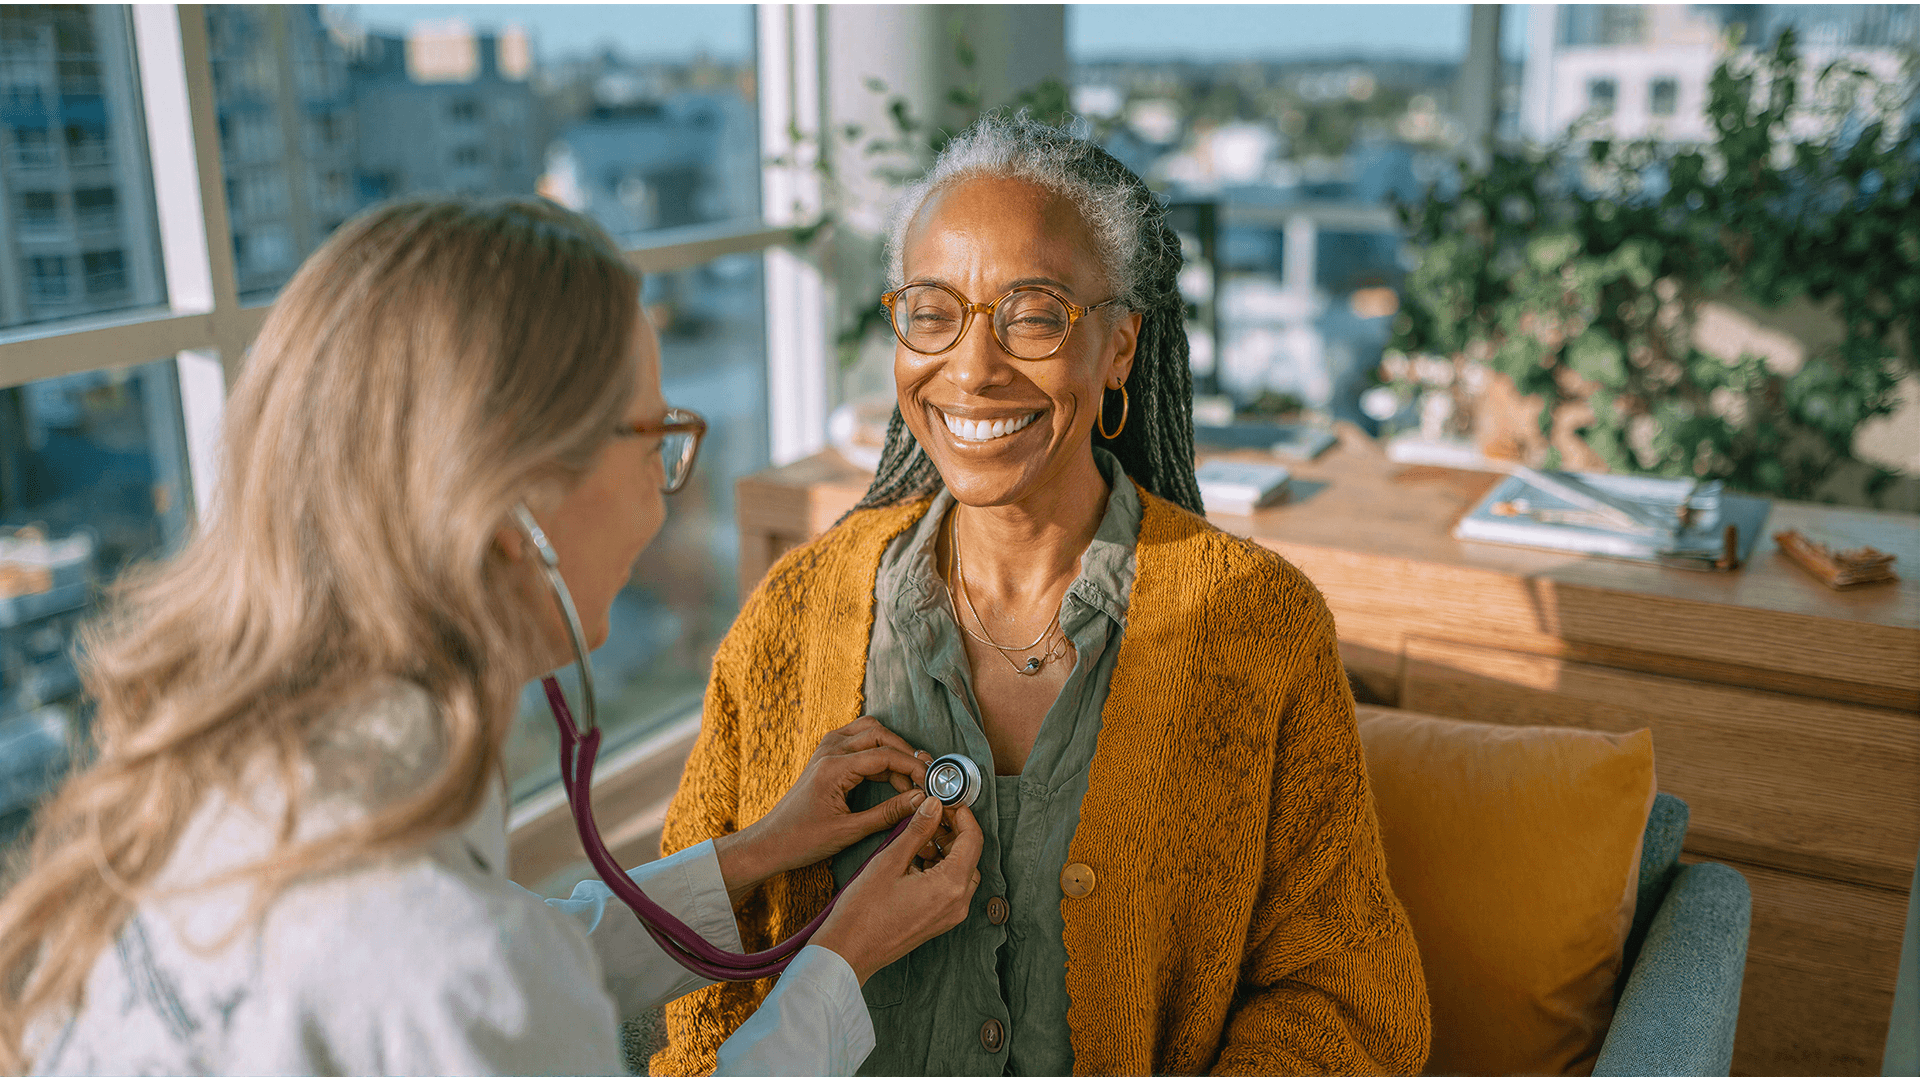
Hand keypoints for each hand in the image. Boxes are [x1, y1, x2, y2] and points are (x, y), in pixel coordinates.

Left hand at [713, 717, 932, 906]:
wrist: (771, 842)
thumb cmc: (802, 839)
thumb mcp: (849, 831)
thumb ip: (887, 814)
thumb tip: (921, 801)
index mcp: (834, 767)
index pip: (884, 755)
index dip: (913, 767)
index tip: (931, 782)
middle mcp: (829, 750)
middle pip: (879, 734)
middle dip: (905, 753)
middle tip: (924, 777)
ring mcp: (826, 749)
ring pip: (869, 731)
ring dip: (892, 748)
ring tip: (908, 776)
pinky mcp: (826, 755)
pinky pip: (858, 739)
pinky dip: (878, 750)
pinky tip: (888, 774)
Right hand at [810, 794, 983, 983]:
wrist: (849, 951)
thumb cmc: (864, 911)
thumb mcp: (890, 861)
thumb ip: (917, 830)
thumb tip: (934, 806)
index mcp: (950, 886)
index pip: (973, 840)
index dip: (962, 815)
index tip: (947, 802)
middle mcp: (957, 903)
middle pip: (970, 856)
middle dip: (953, 832)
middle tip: (931, 816)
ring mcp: (950, 915)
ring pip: (961, 872)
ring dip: (946, 851)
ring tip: (919, 839)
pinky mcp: (939, 921)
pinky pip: (950, 888)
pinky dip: (940, 869)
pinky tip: (915, 860)